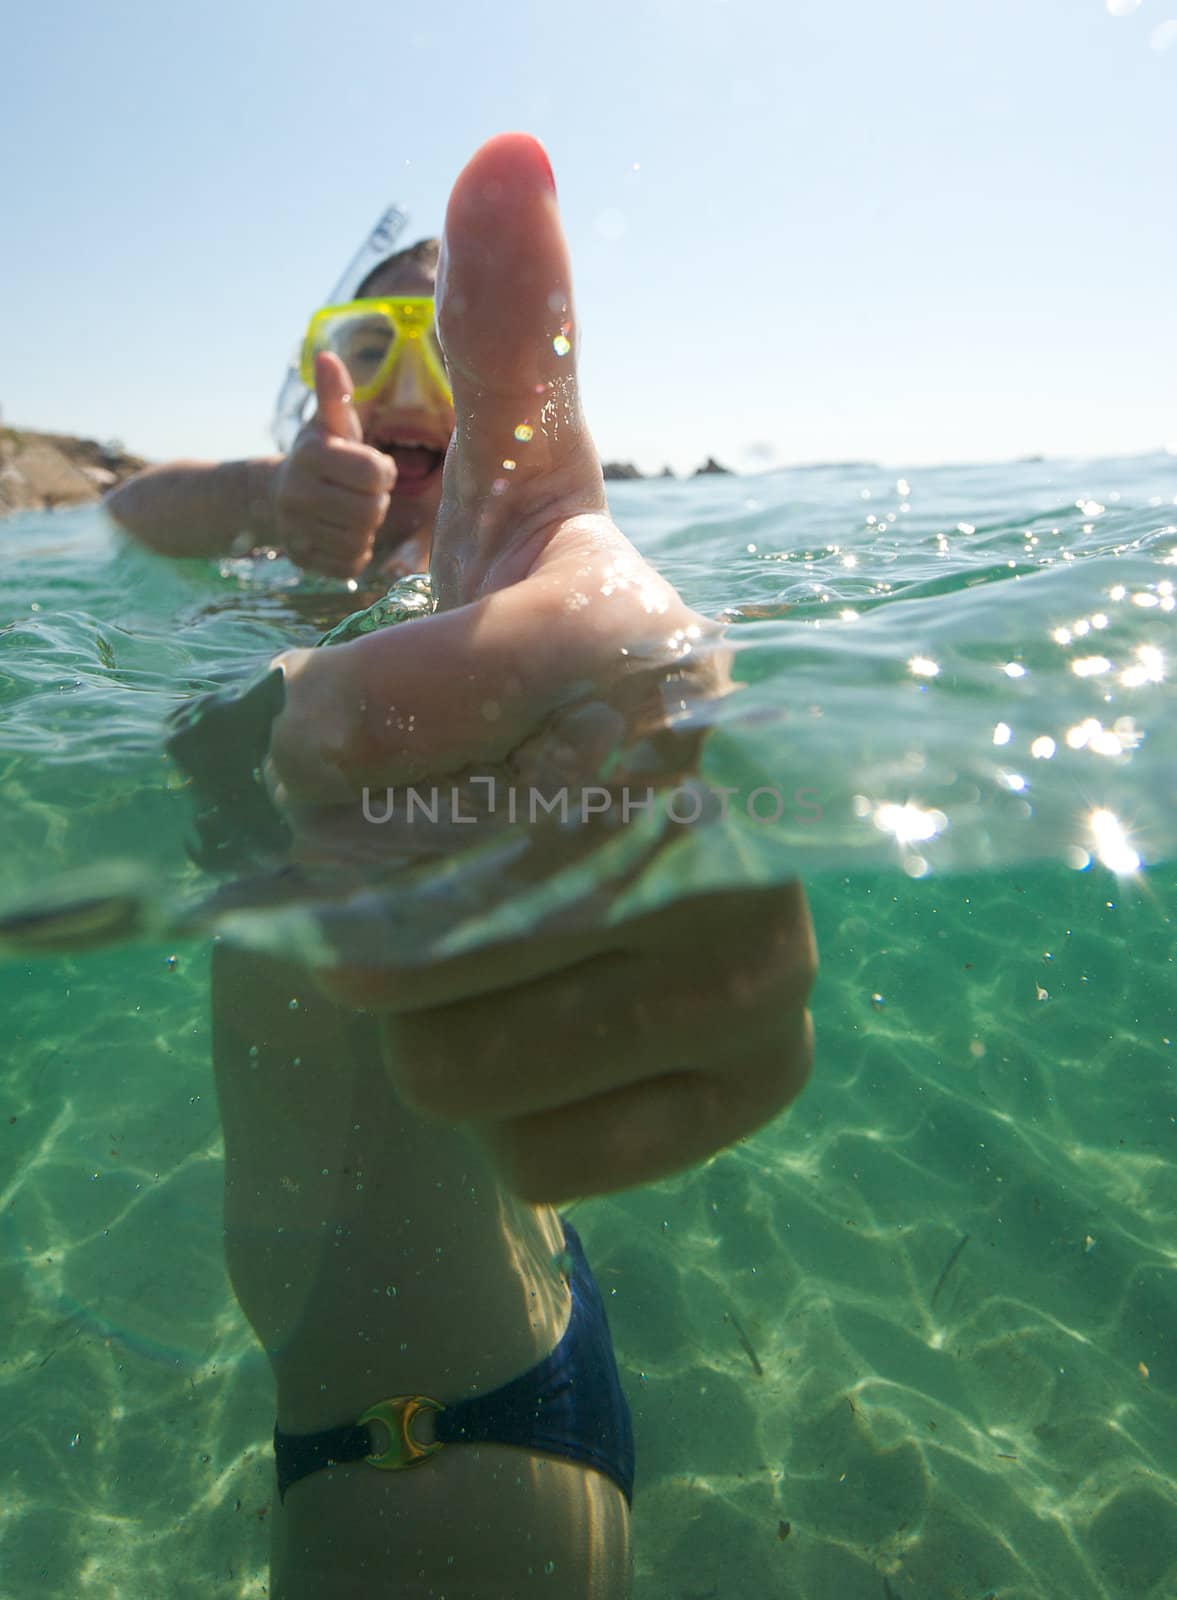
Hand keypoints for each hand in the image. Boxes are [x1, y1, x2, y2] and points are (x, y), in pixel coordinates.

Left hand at [267, 133, 816, 1200]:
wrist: (635, 867)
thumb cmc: (534, 687)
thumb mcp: (506, 521)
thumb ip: (505, 359)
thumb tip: (508, 154)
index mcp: (638, 646)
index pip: (370, 728)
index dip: (322, 753)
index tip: (345, 742)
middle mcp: (728, 797)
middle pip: (397, 928)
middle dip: (370, 906)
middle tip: (433, 859)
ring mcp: (765, 953)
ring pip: (453, 1058)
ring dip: (429, 1016)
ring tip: (495, 947)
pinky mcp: (768, 1080)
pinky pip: (539, 1152)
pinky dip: (515, 1113)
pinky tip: (562, 1033)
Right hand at [270, 352, 394, 578]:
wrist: (275, 495)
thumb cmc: (320, 455)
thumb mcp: (329, 424)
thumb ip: (334, 395)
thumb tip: (327, 356)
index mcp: (311, 455)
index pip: (376, 473)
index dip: (383, 472)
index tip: (372, 468)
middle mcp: (296, 494)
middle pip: (372, 512)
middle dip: (377, 503)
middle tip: (365, 494)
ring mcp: (295, 530)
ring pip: (361, 541)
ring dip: (367, 529)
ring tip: (353, 513)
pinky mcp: (301, 559)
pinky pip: (350, 566)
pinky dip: (356, 553)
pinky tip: (344, 534)